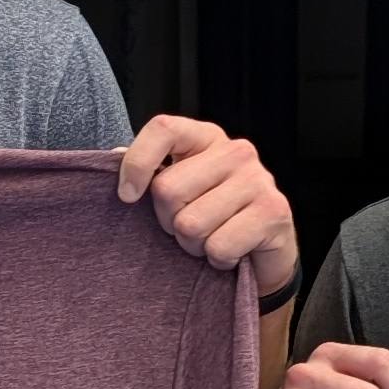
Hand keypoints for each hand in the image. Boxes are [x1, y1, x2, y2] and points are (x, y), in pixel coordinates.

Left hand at [116, 115, 296, 298]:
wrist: (264, 251)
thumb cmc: (213, 215)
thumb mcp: (180, 188)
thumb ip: (151, 170)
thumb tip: (114, 155)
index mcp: (206, 137)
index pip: (163, 129)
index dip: (137, 163)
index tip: (127, 195)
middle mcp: (236, 151)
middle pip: (168, 189)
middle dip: (168, 221)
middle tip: (187, 226)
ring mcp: (258, 179)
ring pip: (191, 223)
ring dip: (193, 244)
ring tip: (210, 238)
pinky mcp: (273, 212)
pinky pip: (219, 246)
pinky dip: (217, 258)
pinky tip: (230, 251)